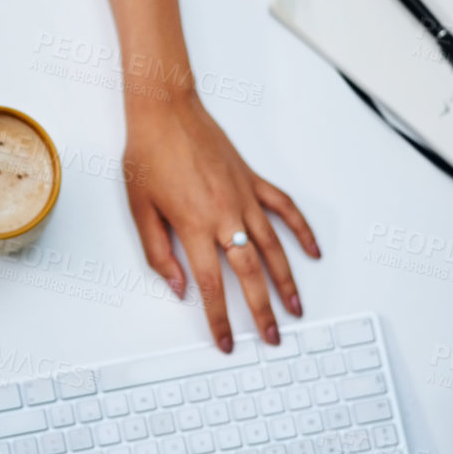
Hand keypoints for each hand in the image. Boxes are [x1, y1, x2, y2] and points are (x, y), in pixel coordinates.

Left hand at [123, 90, 319, 351]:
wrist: (165, 112)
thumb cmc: (148, 155)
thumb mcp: (139, 208)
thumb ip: (158, 252)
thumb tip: (178, 287)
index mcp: (193, 225)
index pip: (210, 286)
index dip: (218, 319)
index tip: (225, 341)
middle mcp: (224, 215)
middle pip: (249, 274)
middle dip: (261, 312)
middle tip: (272, 338)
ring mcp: (243, 197)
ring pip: (273, 247)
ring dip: (287, 281)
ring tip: (295, 307)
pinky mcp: (252, 180)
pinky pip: (284, 209)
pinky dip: (302, 231)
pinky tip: (313, 251)